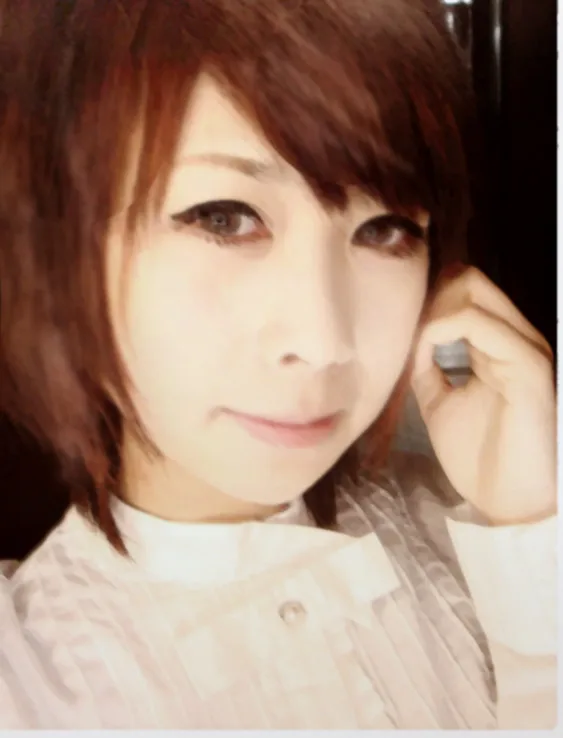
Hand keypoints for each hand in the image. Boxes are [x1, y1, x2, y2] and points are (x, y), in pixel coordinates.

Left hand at [411, 266, 555, 524]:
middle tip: (404, 333)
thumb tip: (409, 343)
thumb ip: (428, 370)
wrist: (509, 501)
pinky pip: (477, 323)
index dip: (426, 301)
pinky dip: (440, 329)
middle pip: (468, 279)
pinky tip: (423, 352)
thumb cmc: (480, 456)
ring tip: (413, 347)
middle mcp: (514, 337)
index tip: (397, 328)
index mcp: (498, 345)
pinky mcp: (526, 363)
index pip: (464, 292)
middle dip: (428, 299)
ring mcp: (523, 346)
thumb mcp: (441, 403)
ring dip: (431, 313)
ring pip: (472, 291)